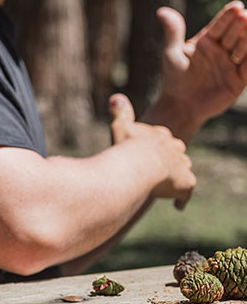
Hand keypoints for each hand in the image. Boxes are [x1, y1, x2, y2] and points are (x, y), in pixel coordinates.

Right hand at [110, 94, 194, 209]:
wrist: (139, 166)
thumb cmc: (127, 147)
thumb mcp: (121, 126)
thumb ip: (121, 113)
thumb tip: (117, 97)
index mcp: (161, 135)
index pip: (163, 139)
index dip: (156, 147)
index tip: (149, 152)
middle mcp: (176, 149)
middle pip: (177, 154)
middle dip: (171, 161)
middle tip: (161, 170)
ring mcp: (182, 166)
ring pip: (183, 172)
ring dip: (176, 179)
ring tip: (167, 187)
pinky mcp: (186, 184)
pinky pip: (186, 194)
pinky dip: (181, 199)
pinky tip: (178, 206)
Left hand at [152, 1, 246, 136]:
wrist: (180, 105)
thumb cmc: (174, 78)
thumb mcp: (171, 53)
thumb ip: (173, 32)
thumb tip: (162, 11)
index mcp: (206, 42)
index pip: (219, 26)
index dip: (227, 17)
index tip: (236, 6)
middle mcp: (221, 51)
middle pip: (234, 35)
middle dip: (242, 25)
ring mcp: (231, 65)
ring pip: (244, 49)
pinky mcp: (239, 80)